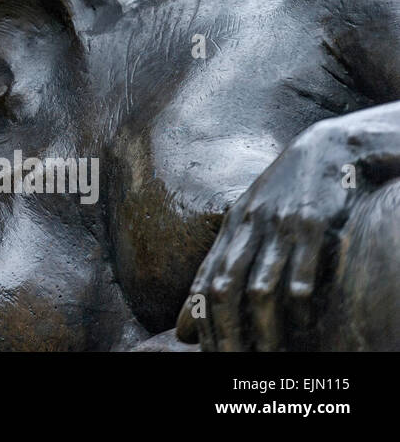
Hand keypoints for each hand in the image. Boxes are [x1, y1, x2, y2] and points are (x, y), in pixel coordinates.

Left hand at [176, 116, 363, 350]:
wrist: (328, 150)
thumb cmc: (284, 194)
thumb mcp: (246, 222)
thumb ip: (219, 265)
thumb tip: (185, 324)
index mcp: (231, 228)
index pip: (204, 281)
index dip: (200, 319)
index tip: (201, 350)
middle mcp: (249, 227)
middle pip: (225, 288)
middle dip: (225, 330)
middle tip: (231, 361)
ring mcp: (280, 226)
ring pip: (262, 286)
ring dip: (262, 327)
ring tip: (266, 356)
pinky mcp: (314, 223)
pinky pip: (303, 270)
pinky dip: (299, 300)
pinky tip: (301, 321)